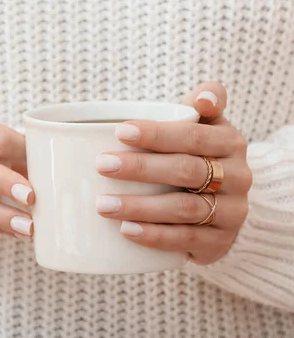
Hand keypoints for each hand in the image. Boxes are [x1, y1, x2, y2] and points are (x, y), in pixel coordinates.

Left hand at [95, 82, 251, 264]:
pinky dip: (154, 235)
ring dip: (140, 207)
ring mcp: (231, 212)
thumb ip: (204, 101)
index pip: (193, 136)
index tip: (119, 132)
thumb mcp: (206, 126)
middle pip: (186, 171)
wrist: (227, 204)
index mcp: (230, 143)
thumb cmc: (200, 155)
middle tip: (102, 165)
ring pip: (185, 208)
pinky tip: (126, 230)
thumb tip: (203, 97)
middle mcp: (237, 177)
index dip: (157, 134)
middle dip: (141, 167)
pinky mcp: (220, 242)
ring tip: (104, 204)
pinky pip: (186, 240)